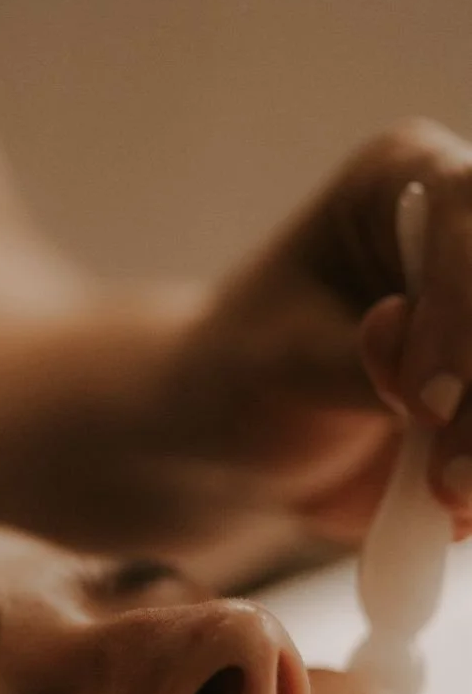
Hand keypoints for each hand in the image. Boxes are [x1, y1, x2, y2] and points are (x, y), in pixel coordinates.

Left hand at [176, 117, 471, 543]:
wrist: (243, 440)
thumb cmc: (245, 375)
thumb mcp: (282, 361)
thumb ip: (359, 361)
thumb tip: (426, 368)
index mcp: (406, 182)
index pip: (469, 211)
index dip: (462, 307)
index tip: (425, 403)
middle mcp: (471, 233)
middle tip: (449, 479)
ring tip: (446, 502)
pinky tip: (452, 512)